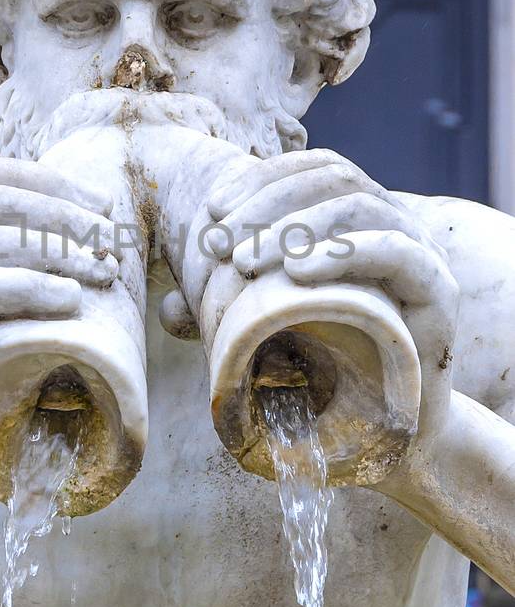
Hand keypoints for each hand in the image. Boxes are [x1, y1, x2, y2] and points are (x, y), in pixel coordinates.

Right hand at [0, 156, 115, 482]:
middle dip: (56, 208)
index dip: (47, 179)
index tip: (104, 205)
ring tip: (102, 270)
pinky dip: (22, 285)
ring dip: (50, 246)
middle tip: (110, 238)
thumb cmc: (2, 383)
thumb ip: (50, 274)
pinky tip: (68, 300)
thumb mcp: (31, 318)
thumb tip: (112, 234)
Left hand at [204, 148, 458, 451]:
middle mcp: (393, 224)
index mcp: (356, 220)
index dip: (261, 179)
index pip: (312, 170)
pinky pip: (398, 251)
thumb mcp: (263, 336)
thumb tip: (168, 309)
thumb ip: (218, 316)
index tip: (212, 210)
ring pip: (360, 205)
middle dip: (267, 203)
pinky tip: (299, 270)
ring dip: (294, 226)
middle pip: (333, 179)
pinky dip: (345, 249)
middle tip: (220, 242)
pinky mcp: (439, 291)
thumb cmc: (326, 376)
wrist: (388, 436)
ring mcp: (421, 253)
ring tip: (247, 261)